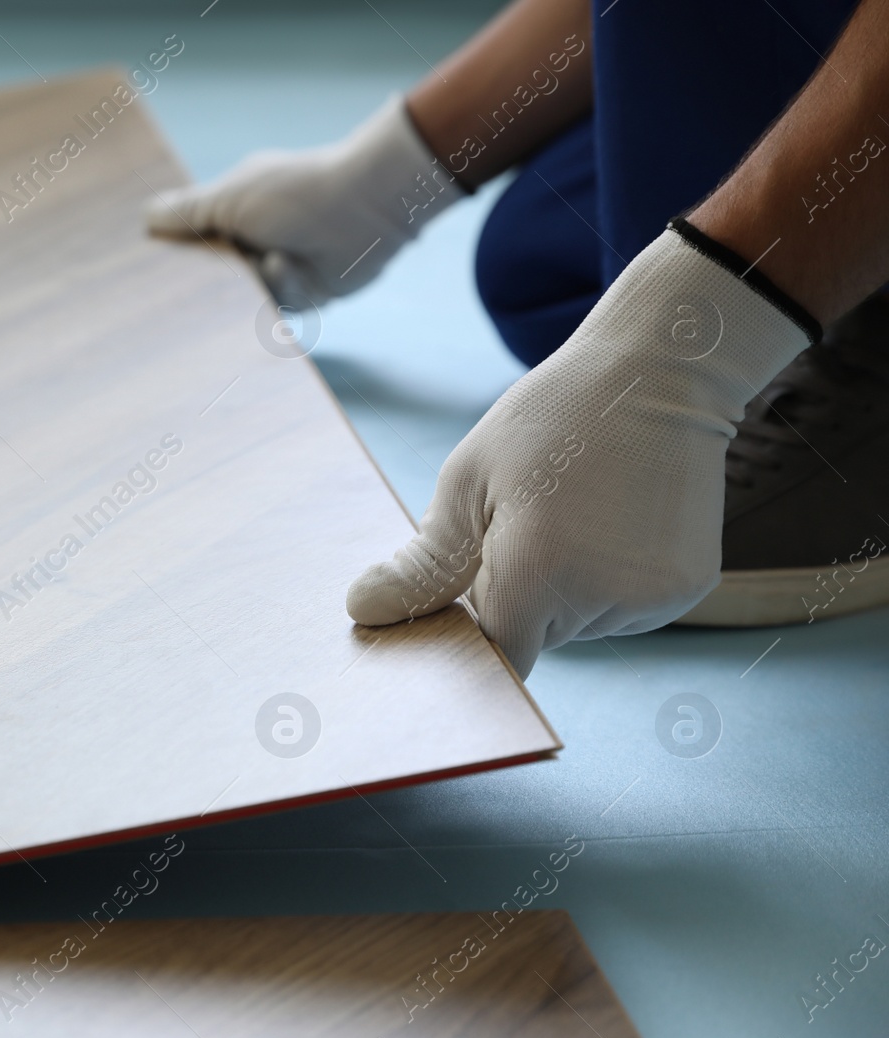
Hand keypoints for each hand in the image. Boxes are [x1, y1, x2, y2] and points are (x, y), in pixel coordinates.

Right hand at [144, 97, 461, 305]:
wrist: (365, 209)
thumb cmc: (295, 193)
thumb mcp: (230, 197)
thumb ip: (187, 211)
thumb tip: (145, 216)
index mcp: (231, 211)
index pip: (189, 239)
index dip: (170, 254)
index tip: (145, 271)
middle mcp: (250, 241)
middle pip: (209, 276)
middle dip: (205, 280)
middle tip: (191, 286)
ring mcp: (275, 270)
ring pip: (239, 297)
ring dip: (249, 280)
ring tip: (266, 257)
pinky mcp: (301, 296)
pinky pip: (274, 305)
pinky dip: (282, 283)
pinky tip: (292, 263)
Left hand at [346, 225, 811, 676]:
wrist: (658, 373)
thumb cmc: (551, 419)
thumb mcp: (466, 482)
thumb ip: (422, 565)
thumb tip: (362, 612)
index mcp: (539, 567)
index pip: (496, 651)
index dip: (475, 625)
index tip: (471, 582)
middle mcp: (604, 594)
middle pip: (537, 637)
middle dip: (518, 594)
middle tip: (529, 518)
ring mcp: (654, 597)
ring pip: (579, 625)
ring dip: (563, 588)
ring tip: (577, 512)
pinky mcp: (687, 589)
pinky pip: (623, 611)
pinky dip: (607, 582)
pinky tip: (614, 524)